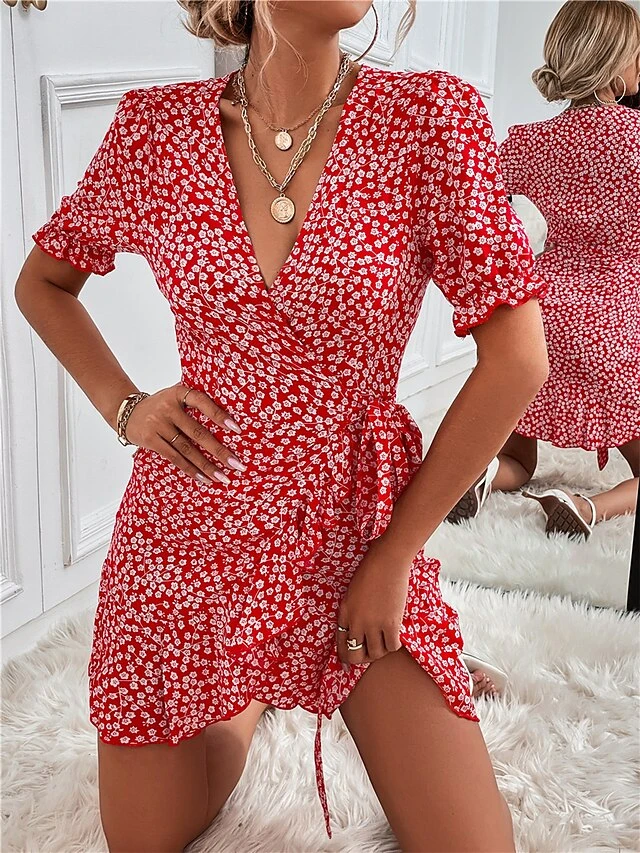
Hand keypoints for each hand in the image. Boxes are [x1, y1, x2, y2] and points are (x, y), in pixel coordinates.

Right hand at [123, 383, 245, 485]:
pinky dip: (190, 469)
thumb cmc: (160, 406)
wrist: (127, 412)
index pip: (202, 401)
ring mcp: (158, 424)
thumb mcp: (175, 396)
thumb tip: (229, 416)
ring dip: (207, 465)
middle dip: (219, 450)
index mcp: (178, 393)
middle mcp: (168, 407)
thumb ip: (194, 402)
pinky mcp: (151, 440)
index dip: (219, 415)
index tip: (237, 429)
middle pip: (198, 432)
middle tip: (237, 464)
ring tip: (223, 477)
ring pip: (187, 449)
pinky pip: (174, 457)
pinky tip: (204, 478)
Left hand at [336, 539, 412, 670]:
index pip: (340, 643)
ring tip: (385, 642)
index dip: (344, 656)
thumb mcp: (354, 590)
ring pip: (375, 654)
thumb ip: (354, 609)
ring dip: (380, 651)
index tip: (347, 664)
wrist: (387, 560)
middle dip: (362, 659)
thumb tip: (360, 627)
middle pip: (355, 655)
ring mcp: (373, 624)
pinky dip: (394, 645)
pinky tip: (395, 635)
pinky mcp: (390, 623)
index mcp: (344, 611)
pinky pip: (392, 647)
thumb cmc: (371, 569)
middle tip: (370, 654)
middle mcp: (355, 621)